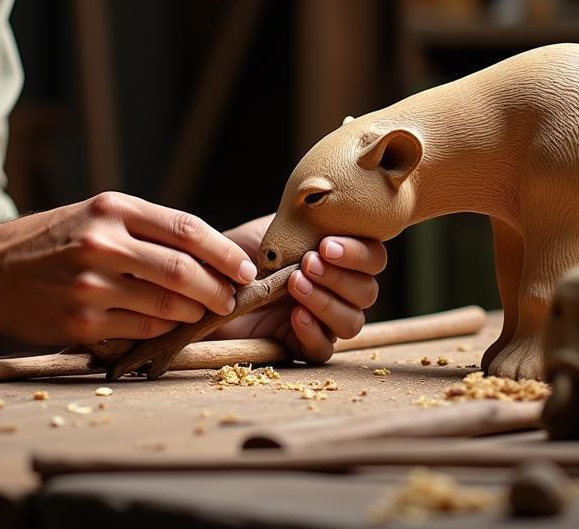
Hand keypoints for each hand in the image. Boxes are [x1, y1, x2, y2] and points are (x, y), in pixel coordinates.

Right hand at [0, 191, 256, 344]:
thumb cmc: (46, 242)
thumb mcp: (91, 215)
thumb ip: (141, 228)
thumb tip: (203, 252)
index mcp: (111, 208)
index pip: (185, 229)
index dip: (222, 252)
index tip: (243, 268)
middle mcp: (102, 242)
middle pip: (183, 270)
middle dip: (218, 288)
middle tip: (232, 297)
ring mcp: (91, 284)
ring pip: (167, 305)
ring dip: (195, 312)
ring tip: (204, 311)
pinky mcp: (82, 322)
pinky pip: (141, 329)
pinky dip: (162, 329)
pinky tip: (166, 325)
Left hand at [210, 212, 386, 363]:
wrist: (205, 278)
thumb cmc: (241, 250)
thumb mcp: (274, 230)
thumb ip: (305, 229)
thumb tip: (327, 230)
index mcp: (336, 257)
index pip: (372, 258)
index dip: (359, 253)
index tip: (327, 246)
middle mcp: (336, 289)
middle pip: (367, 292)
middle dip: (340, 277)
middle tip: (308, 263)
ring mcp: (321, 319)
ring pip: (352, 322)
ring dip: (327, 302)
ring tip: (295, 285)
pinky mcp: (299, 345)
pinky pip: (323, 350)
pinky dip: (313, 333)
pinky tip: (295, 316)